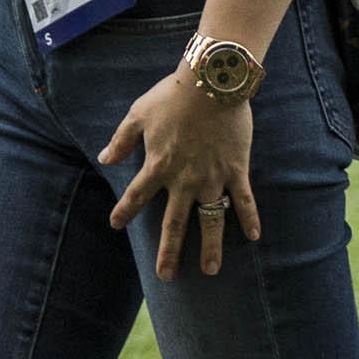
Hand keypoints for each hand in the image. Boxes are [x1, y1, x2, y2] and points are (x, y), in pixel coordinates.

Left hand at [102, 72, 258, 278]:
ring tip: (209, 270)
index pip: (136, 196)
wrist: (211, 82)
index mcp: (158, 165)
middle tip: (165, 276)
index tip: (115, 225)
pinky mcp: (236, 170)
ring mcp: (212, 178)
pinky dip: (249, 218)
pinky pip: (243, 200)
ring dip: (209, 247)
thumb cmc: (172, 95)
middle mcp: (184, 179)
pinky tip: (253, 237)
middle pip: (174, 223)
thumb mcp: (138, 114)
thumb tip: (105, 158)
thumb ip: (122, 140)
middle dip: (169, 252)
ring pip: (210, 220)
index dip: (124, 211)